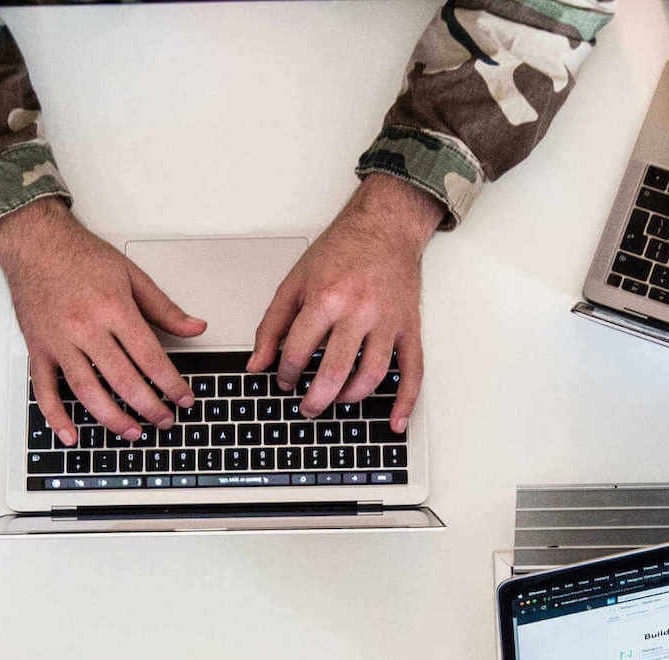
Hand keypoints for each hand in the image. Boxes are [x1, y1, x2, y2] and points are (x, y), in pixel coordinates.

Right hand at [0, 198, 204, 445]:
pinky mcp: (39, 349)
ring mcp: (59, 342)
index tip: (184, 398)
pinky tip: (71, 435)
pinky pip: (44, 390)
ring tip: (133, 432)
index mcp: (113, 309)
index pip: (150, 358)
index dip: (171, 384)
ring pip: (88, 391)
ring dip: (113, 419)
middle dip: (149, 407)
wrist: (34, 241)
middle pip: (123, 380)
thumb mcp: (131, 274)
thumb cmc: (80, 255)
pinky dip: (56, 417)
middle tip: (166, 421)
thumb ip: (164, 307)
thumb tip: (196, 327)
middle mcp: (85, 328)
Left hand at [249, 174, 437, 429]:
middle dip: (315, 399)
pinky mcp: (408, 328)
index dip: (285, 373)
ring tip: (336, 401)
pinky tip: (395, 422)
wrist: (385, 227)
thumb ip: (272, 325)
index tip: (284, 379)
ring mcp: (387, 322)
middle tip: (306, 408)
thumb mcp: (295, 282)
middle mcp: (359, 312)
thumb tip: (256, 364)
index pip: (298, 352)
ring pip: (371, 376)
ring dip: (350, 398)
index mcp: (327, 299)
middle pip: (334, 372)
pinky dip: (405, 402)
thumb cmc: (342, 251)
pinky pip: (412, 371)